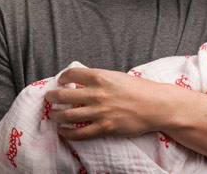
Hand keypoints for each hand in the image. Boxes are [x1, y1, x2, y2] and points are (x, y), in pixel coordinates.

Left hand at [45, 68, 163, 139]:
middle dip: (52, 97)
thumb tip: (84, 83)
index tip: (61, 81)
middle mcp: (97, 94)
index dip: (63, 78)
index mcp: (101, 77)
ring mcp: (99, 112)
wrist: (156, 105)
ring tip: (54, 115)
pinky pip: (79, 132)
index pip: (72, 74)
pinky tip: (63, 131)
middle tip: (50, 98)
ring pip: (67, 115)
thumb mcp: (118, 77)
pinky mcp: (104, 127)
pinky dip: (68, 133)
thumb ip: (101, 79)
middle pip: (64, 95)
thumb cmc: (141, 89)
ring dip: (56, 116)